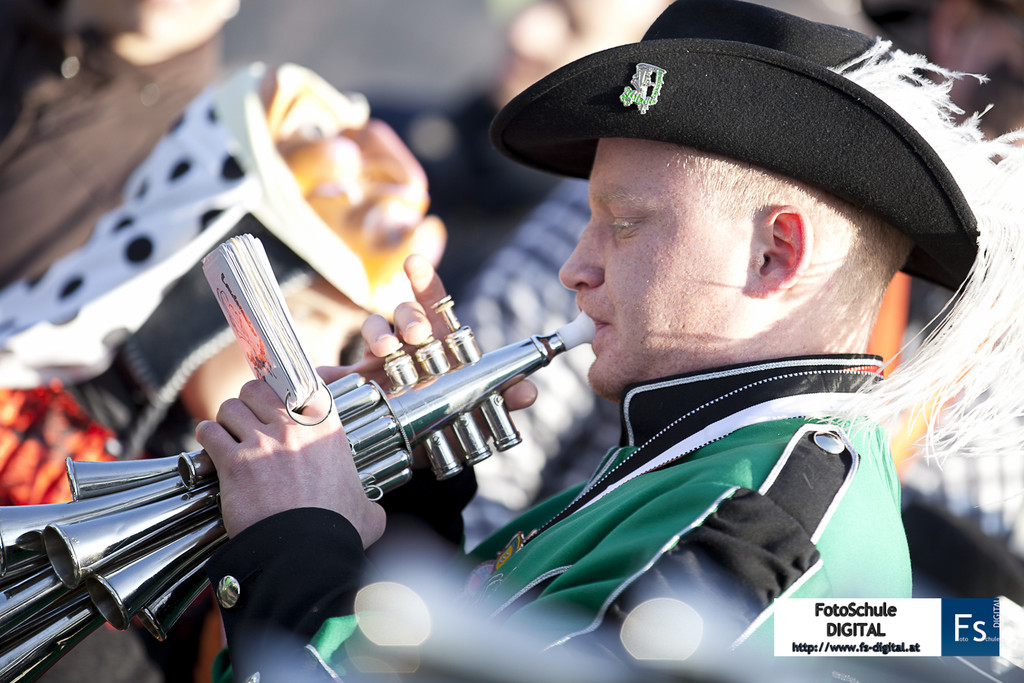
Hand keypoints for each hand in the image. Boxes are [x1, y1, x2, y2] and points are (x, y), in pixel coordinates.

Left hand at [195, 378, 384, 546]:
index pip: (298, 384)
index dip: (282, 390)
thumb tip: (373, 512)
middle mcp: (293, 426)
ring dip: (226, 420)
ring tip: (227, 434)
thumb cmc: (336, 530)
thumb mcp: (365, 508)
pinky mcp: (235, 461)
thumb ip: (368, 501)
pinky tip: (212, 449)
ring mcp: (263, 441)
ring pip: (230, 407)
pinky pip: (210, 432)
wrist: (307, 552)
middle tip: (247, 420)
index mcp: (326, 426)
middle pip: (257, 389)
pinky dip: (207, 438)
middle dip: (248, 402)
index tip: (276, 401)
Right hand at [351, 253, 537, 409]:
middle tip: (417, 333)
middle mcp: (410, 345)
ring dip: (381, 332)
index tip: (413, 262)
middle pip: (408, 314)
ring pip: (378, 327)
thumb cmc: (442, 421)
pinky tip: (343, 369)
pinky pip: (345, 366)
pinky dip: (343, 365)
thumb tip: (528, 392)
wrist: (411, 449)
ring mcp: (382, 359)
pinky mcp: (358, 378)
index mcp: (439, 344)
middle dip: (410, 316)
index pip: (433, 305)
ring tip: (388, 349)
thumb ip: (501, 400)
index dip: (424, 281)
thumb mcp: (472, 413)